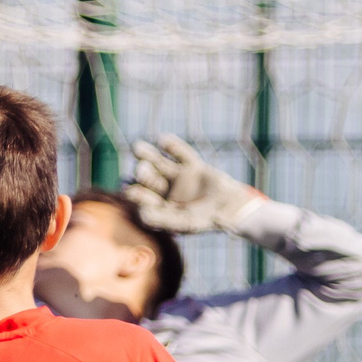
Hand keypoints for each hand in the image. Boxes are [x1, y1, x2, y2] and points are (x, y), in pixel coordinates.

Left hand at [126, 135, 263, 235]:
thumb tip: (140, 214)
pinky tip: (162, 139)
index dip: (136, 194)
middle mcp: (168, 191)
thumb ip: (162, 218)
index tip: (129, 189)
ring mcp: (180, 178)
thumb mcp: (183, 222)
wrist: (232, 208)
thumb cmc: (205, 220)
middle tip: (140, 169)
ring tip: (137, 148)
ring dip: (149, 155)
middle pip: (150, 180)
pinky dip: (173, 146)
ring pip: (161, 164)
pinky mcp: (193, 166)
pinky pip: (181, 154)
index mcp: (162, 206)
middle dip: (143, 174)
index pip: (145, 198)